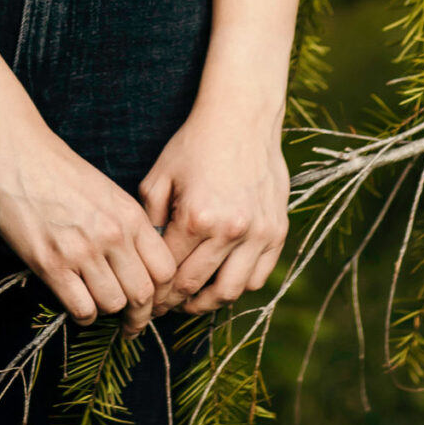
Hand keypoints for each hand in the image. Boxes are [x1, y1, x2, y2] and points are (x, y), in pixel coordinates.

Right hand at [0, 124, 176, 330]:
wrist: (15, 155)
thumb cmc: (58, 170)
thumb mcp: (107, 191)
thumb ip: (127, 226)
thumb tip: (138, 265)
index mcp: (130, 214)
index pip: (165, 270)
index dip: (162, 292)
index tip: (153, 301)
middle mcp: (112, 235)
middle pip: (143, 294)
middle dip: (140, 315)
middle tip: (132, 323)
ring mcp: (81, 251)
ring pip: (113, 305)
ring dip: (108, 312)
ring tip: (99, 306)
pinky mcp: (50, 264)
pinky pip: (81, 309)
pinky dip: (84, 316)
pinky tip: (79, 306)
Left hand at [139, 99, 289, 317]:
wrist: (241, 117)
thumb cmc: (195, 144)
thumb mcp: (160, 176)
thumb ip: (150, 219)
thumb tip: (146, 254)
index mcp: (196, 218)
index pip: (171, 272)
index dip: (156, 290)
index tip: (147, 298)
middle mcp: (230, 230)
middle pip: (198, 287)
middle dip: (176, 302)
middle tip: (164, 306)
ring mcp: (258, 233)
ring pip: (232, 291)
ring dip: (209, 302)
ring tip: (194, 300)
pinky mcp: (277, 231)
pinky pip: (259, 276)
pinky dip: (240, 285)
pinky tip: (223, 279)